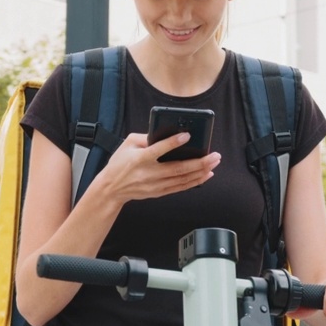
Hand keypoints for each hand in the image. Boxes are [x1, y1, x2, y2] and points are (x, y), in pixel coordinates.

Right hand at [96, 132, 220, 203]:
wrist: (111, 188)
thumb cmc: (120, 163)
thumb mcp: (127, 144)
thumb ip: (146, 137)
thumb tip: (166, 133)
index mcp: (139, 159)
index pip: (158, 150)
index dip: (172, 143)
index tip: (187, 135)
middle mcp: (148, 173)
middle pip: (177, 168)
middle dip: (199, 162)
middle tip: (214, 155)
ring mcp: (155, 185)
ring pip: (182, 179)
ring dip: (201, 172)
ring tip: (214, 163)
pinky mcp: (159, 192)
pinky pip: (180, 187)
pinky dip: (195, 181)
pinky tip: (206, 175)